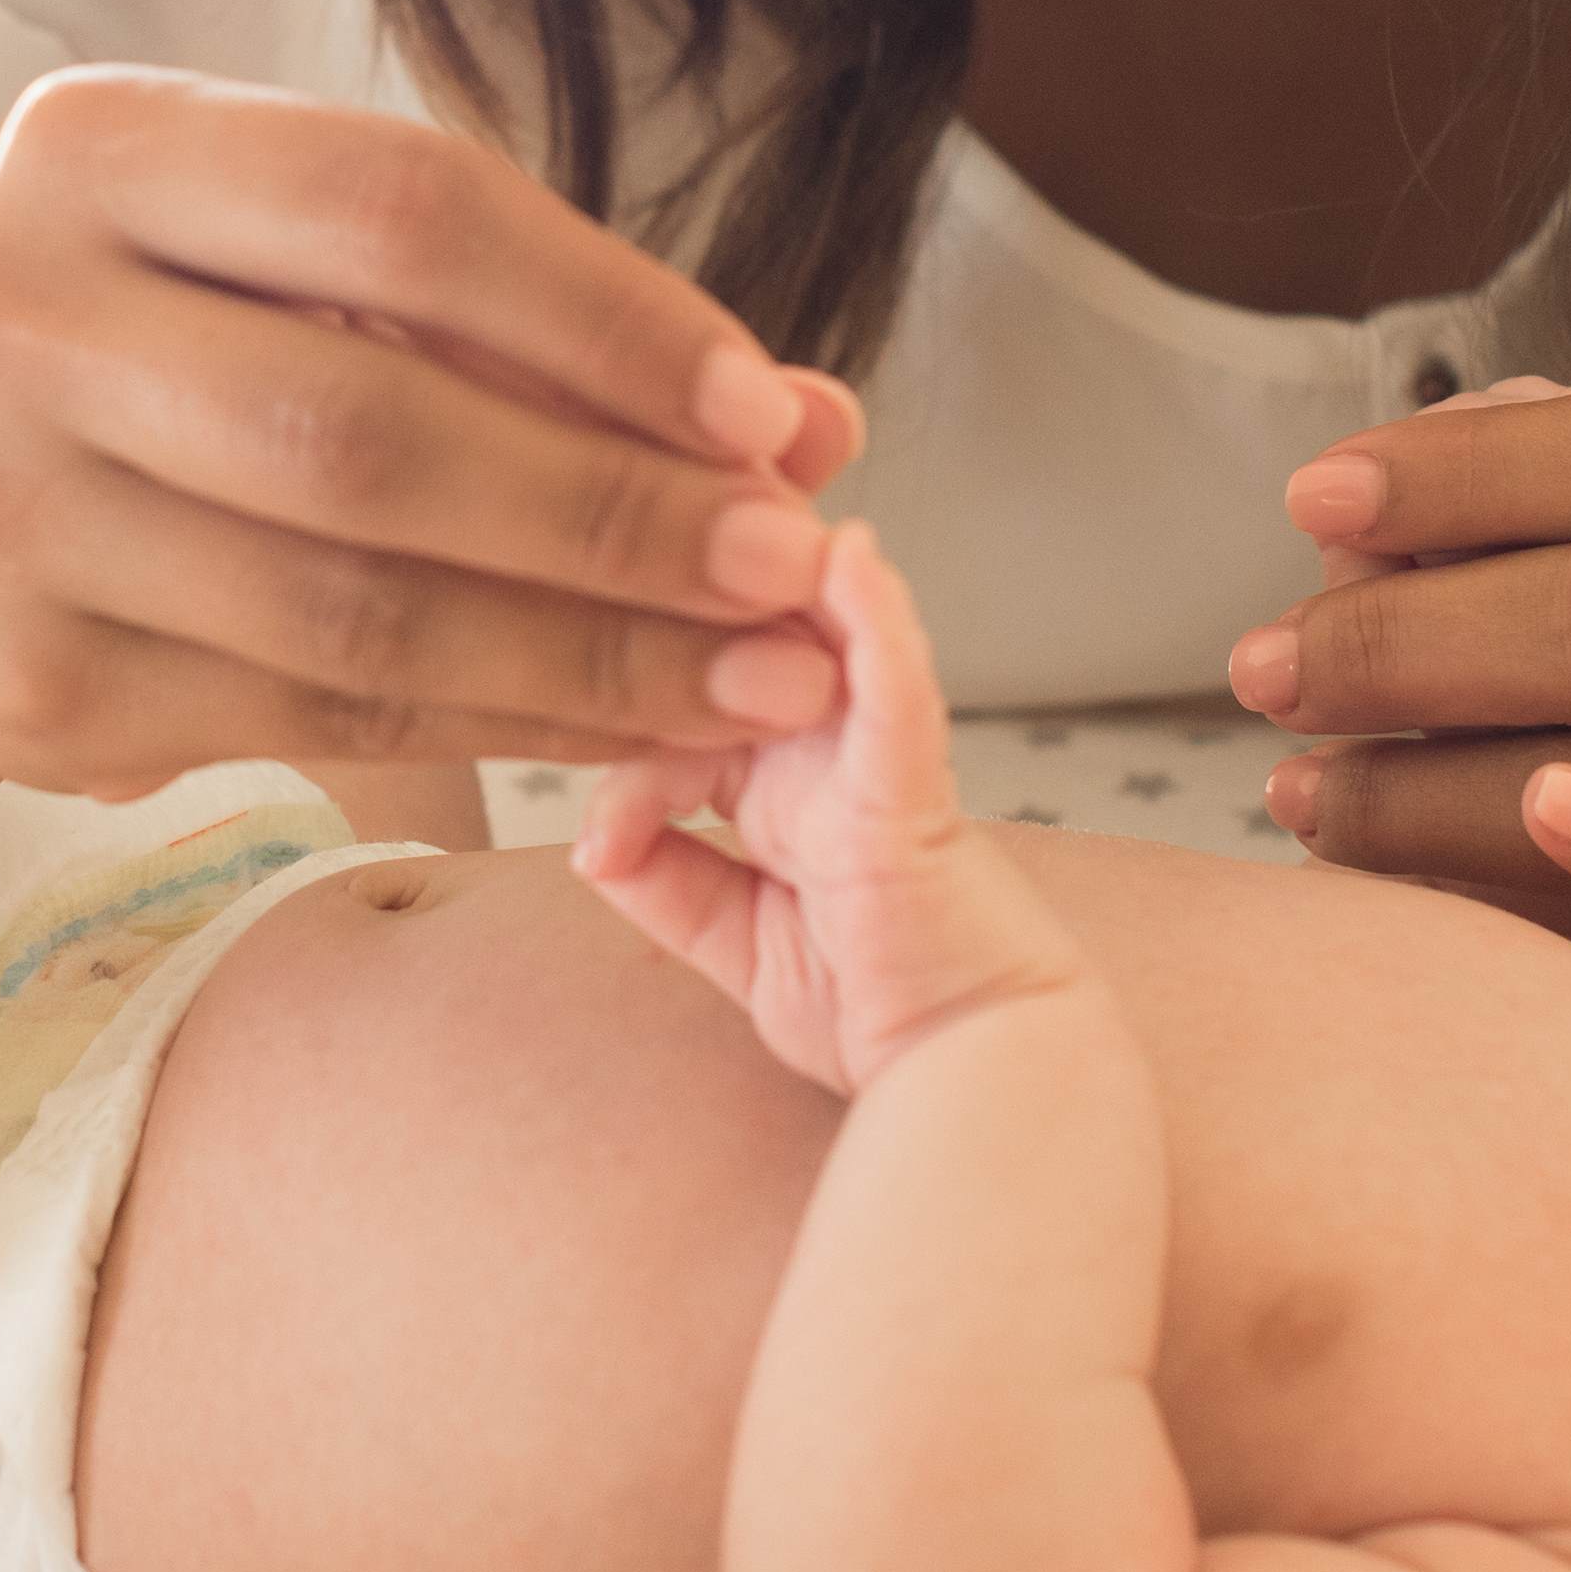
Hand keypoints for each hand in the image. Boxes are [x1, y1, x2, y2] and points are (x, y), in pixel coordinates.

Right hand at [0, 66, 869, 798]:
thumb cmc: (170, 350)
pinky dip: (502, 727)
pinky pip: (318, 722)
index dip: (603, 316)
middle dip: (611, 509)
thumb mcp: (311, 273)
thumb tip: (811, 427)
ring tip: (756, 677)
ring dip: (587, 652)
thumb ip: (542, 328)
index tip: (765, 410)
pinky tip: (628, 728)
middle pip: (367, 428)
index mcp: (92, 149)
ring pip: (350, 609)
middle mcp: (7, 315)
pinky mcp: (31, 689)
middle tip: (786, 564)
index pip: (396, 209)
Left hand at [574, 524, 1083, 1095]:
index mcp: (777, 780)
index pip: (679, 699)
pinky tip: (850, 556)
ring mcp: (871, 759)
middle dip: (693, 592)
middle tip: (621, 553)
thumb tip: (586, 842)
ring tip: (730, 496)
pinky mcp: (915, 787)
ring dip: (776, 567)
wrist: (984, 1075)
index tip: (597, 825)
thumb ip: (663, 880)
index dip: (622, 724)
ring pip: (819, 630)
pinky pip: (895, 687)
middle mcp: (822, 753)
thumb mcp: (731, 942)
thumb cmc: (883, 1009)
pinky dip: (875, 620)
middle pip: (742, 635)